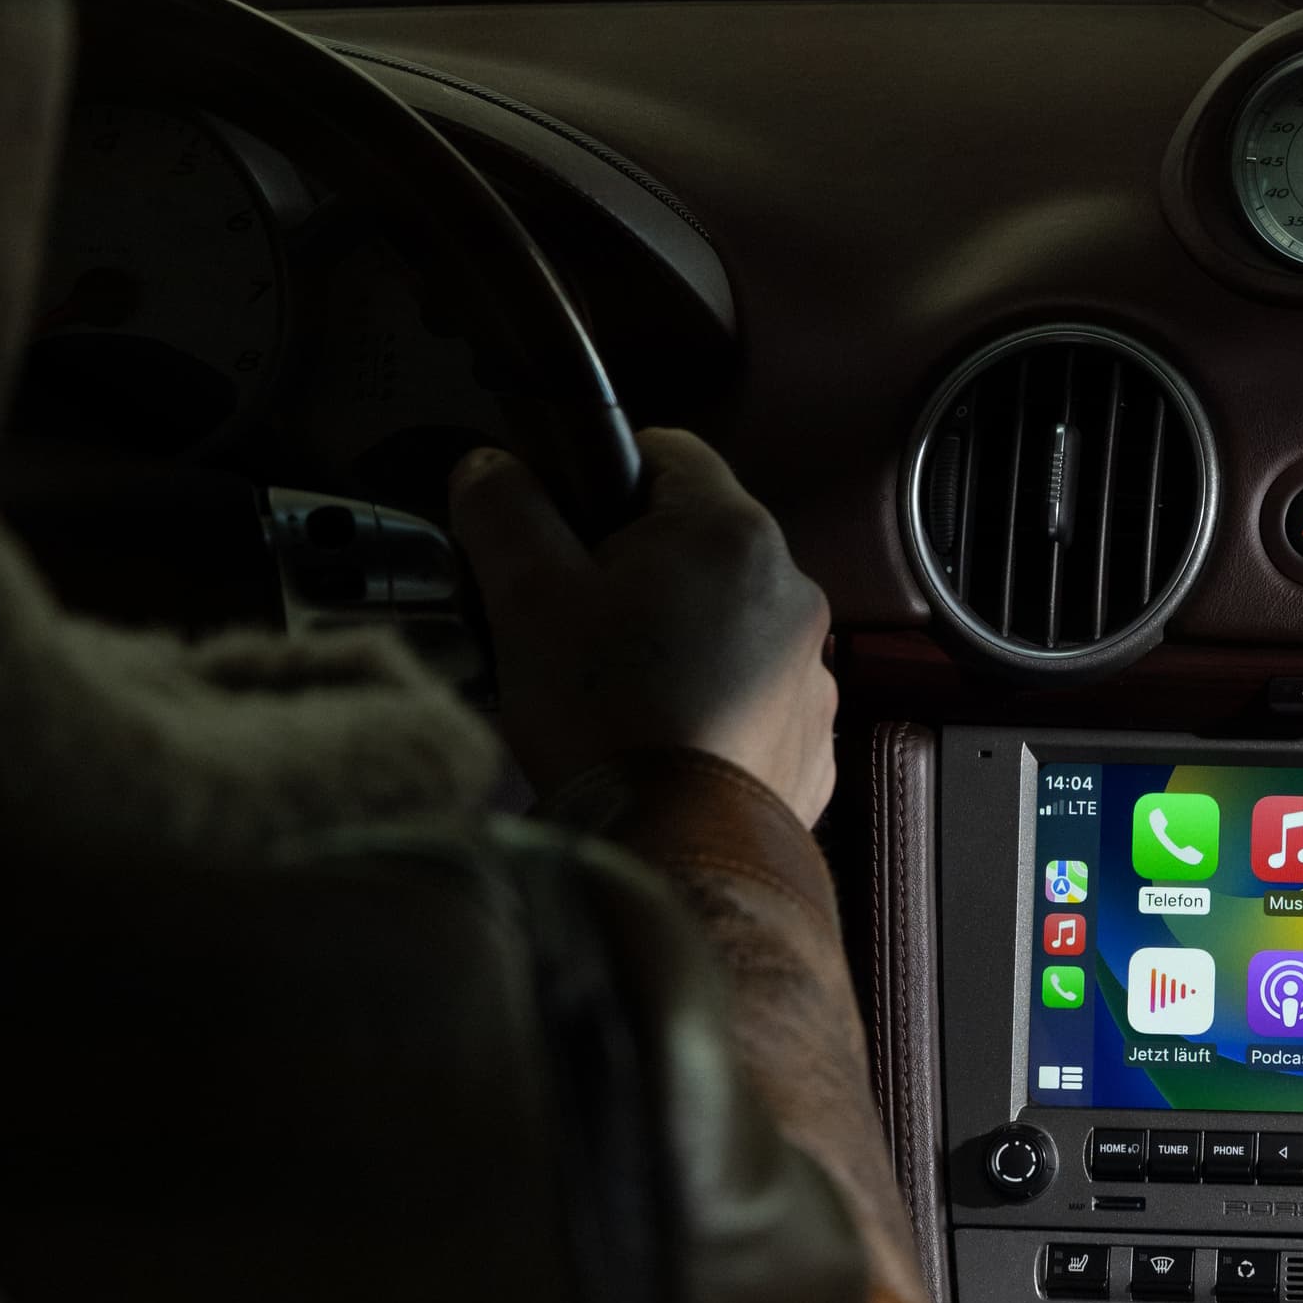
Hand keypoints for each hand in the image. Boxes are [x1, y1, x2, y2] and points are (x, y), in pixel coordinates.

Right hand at [450, 429, 836, 825]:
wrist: (673, 850)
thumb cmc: (605, 716)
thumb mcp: (527, 597)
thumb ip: (505, 511)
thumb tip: (491, 468)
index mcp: (733, 534)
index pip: (669, 453)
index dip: (605, 476)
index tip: (566, 524)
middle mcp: (793, 594)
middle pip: (701, 546)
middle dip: (638, 571)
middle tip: (576, 622)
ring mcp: (811, 675)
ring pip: (729, 627)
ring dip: (679, 642)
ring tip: (616, 693)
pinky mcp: (810, 744)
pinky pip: (753, 702)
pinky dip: (711, 711)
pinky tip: (660, 741)